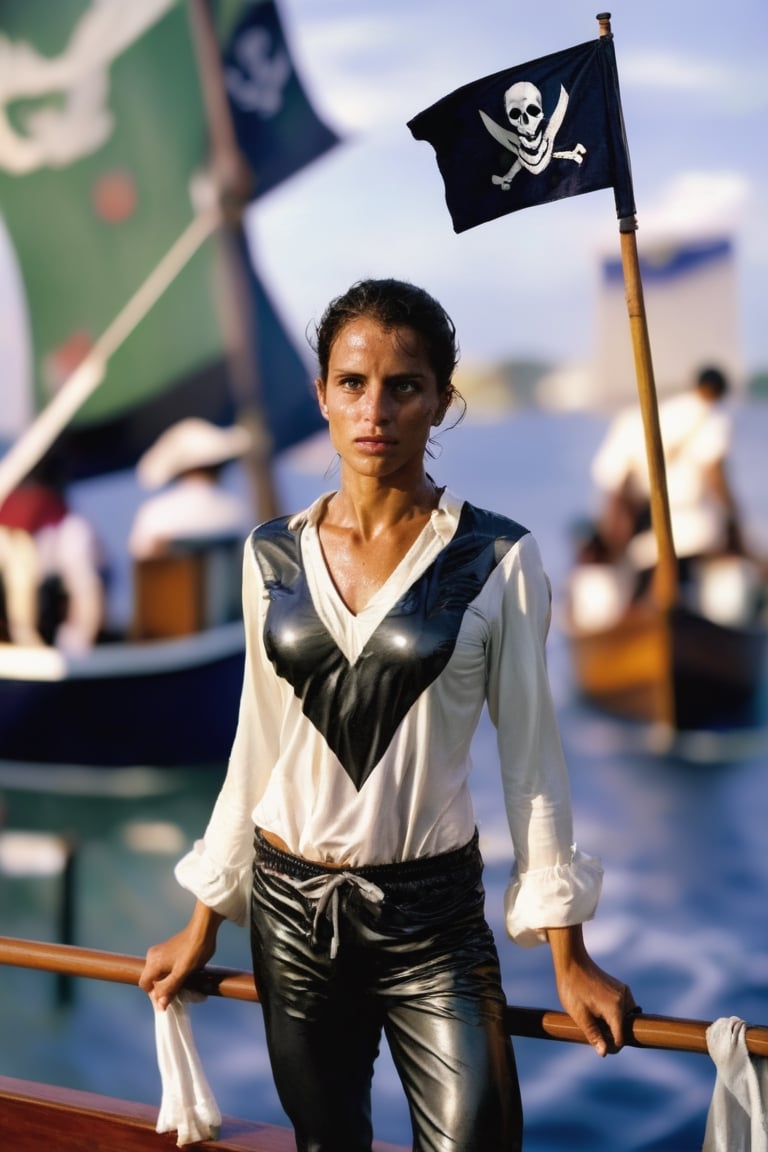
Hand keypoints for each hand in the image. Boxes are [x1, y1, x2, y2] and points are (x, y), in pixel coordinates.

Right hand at [139, 901, 221, 1010]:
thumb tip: (160, 1006)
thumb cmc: (194, 949)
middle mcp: (153, 957)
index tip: (169, 1001)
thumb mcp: (182, 972)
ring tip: (188, 987)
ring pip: (162, 976)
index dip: (155, 996)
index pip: (145, 985)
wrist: (204, 929)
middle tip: (182, 995)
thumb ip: (169, 988)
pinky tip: (188, 978)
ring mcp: (161, 954)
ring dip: (173, 984)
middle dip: (166, 990)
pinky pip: (168, 969)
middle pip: (154, 981)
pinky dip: (175, 976)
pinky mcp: (169, 952)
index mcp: (153, 962)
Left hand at [548, 924, 636, 1056]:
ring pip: (625, 1018)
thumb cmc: (573, 988)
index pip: (621, 1039)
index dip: (610, 1046)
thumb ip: (594, 1035)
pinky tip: (597, 1009)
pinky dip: (614, 1014)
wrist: (572, 961)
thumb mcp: (580, 1015)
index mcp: (616, 1008)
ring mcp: (624, 992)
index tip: (597, 1044)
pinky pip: (623, 1008)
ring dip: (613, 1023)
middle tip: (593, 1027)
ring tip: (595, 1018)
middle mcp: (625, 999)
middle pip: (625, 1028)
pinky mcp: (621, 988)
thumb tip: (604, 1053)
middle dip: (612, 1033)